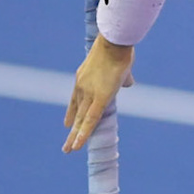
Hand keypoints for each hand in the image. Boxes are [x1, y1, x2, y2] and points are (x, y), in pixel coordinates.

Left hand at [63, 35, 134, 151]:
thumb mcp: (119, 65)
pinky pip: (90, 120)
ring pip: (81, 120)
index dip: (72, 113)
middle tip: (66, 146)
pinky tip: (77, 146)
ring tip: (68, 151)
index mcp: (83, 79)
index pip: (76, 100)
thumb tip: (128, 83)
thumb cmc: (119, 49)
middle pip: (77, 113)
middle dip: (72, 130)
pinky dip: (83, 134)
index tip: (68, 124)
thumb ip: (123, 77)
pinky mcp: (99, 99)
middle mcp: (82, 88)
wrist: (114, 43)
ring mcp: (89, 94)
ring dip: (74, 137)